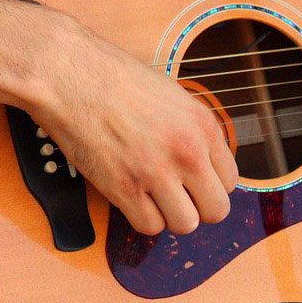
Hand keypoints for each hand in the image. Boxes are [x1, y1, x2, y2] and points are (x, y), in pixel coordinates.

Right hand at [27, 16, 237, 235]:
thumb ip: (195, 133)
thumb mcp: (175, 98)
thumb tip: (206, 166)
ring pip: (185, 224)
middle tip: (180, 198)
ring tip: (155, 198)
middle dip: (200, 209)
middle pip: (216, 210)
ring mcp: (156, 172)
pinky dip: (143, 219)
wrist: (70, 75)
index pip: (231, 181)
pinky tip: (134, 199)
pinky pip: (149, 226)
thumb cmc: (117, 80)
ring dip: (171, 217)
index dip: (212, 185)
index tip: (195, 182)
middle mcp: (187, 152)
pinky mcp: (123, 188)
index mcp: (204, 127)